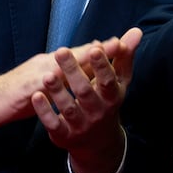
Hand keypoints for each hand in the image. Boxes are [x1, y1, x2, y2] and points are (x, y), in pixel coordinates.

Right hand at [0, 37, 129, 128]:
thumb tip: (89, 61)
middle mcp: (46, 64)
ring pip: (58, 67)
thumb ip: (68, 72)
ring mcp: (34, 76)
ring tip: (95, 58)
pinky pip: (38, 87)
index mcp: (54, 64)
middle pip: (74, 55)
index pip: (81, 54)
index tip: (124, 42)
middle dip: (96, 50)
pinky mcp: (23, 90)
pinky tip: (59, 83)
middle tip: (118, 44)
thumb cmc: (21, 91)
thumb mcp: (48, 81)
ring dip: (76, 61)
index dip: (101, 49)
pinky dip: (49, 83)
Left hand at [32, 27, 141, 172]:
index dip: (102, 65)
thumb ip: (123, 55)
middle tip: (61, 51)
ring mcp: (81, 125)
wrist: (98, 142)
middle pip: (85, 91)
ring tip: (47, 75)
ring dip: (58, 91)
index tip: (94, 49)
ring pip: (68, 108)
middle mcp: (98, 112)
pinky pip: (54, 124)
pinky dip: (45, 111)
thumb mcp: (119, 81)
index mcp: (112, 96)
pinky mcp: (64, 135)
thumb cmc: (107, 101)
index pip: (108, 80)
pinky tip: (36, 96)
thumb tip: (136, 30)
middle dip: (73, 72)